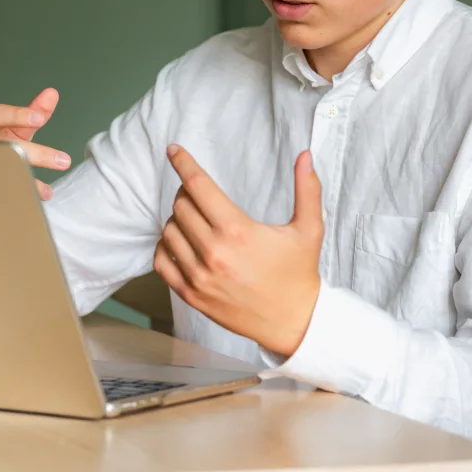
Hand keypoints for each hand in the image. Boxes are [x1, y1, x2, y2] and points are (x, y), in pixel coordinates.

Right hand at [0, 88, 70, 199]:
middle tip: (62, 160)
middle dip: (34, 153)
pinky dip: (17, 194)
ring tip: (47, 190)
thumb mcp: (12, 128)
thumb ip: (31, 113)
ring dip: (26, 180)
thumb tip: (52, 94)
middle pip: (0, 146)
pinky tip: (36, 198)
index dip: (16, 116)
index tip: (39, 119)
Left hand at [154, 145, 323, 357]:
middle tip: (201, 196)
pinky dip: (166, 247)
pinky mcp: (191, 295)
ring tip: (197, 221)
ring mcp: (199, 276)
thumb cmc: (299, 273)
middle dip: (188, 194)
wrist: (294, 322)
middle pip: (180, 205)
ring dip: (178, 219)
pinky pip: (161, 262)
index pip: (198, 186)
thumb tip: (305, 155)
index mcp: (237, 230)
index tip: (174, 150)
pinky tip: (181, 242)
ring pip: (169, 231)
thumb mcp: (309, 229)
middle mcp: (214, 252)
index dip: (183, 163)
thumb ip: (307, 189)